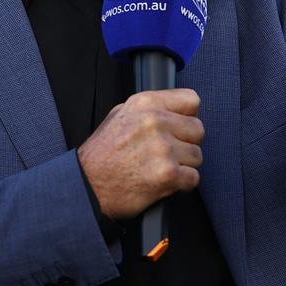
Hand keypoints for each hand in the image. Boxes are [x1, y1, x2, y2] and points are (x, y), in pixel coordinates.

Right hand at [77, 89, 203, 220]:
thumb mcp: (118, 115)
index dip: (187, 115)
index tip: (180, 126)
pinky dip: (182, 184)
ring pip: (197, 155)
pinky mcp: (168, 174)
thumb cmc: (101, 153)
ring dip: (184, 165)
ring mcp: (163, 148)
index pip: (191, 99)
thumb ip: (148, 109)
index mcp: (145, 103)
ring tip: (161, 167)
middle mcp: (155, 122)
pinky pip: (193, 178)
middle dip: (186, 142)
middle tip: (168, 152)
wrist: (88, 185)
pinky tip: (164, 181)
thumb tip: (173, 109)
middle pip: (198, 129)